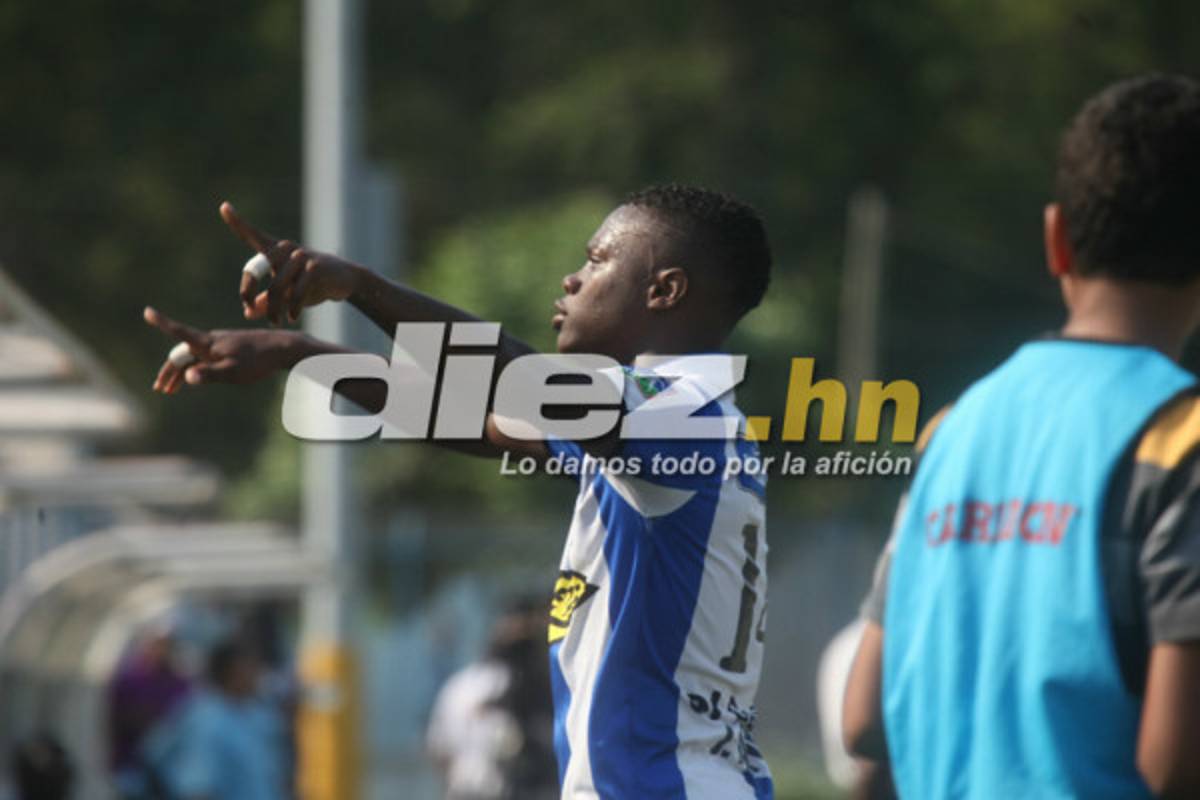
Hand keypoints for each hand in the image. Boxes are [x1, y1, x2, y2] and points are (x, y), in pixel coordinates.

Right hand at [143, 306, 304, 393]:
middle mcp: (212, 340)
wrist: (282, 349)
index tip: (147, 311)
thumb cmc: (258, 361)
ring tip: (171, 390)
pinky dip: (195, 369)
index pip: (180, 332)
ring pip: (194, 357)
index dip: (162, 322)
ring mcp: (221, 344)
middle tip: (159, 388)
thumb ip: (209, 374)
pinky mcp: (230, 348)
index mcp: (209, 343)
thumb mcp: (233, 371)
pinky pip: (205, 358)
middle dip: (169, 370)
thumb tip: (187, 377)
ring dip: (181, 372)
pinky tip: (195, 377)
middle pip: (182, 353)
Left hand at [220, 201, 361, 325]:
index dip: (237, 222)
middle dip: (248, 292)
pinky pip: (297, 292)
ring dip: (273, 309)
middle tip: (250, 311)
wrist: (345, 281)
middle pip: (255, 270)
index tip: (224, 207)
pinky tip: (292, 317)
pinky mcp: (315, 267)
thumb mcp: (287, 294)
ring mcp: (301, 256)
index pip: (252, 234)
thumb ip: (267, 302)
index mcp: (275, 250)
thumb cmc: (311, 285)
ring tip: (275, 322)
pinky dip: (293, 308)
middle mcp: (285, 248)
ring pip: (277, 287)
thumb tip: (248, 313)